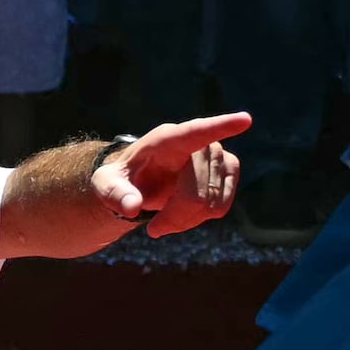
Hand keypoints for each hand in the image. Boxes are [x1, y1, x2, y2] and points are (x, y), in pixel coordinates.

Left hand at [97, 112, 250, 237]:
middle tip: (153, 229)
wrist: (138, 182)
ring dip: (187, 220)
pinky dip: (201, 219)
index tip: (245, 120)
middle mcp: (197, 143)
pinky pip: (222, 206)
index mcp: (166, 139)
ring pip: (212, 202)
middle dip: (175, 217)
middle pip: (198, 191)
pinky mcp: (227, 171)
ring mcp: (217, 155)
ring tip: (165, 221)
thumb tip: (132, 206)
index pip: (196, 132)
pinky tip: (184, 215)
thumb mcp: (105, 185)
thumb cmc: (121, 179)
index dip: (220, 127)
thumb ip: (114, 194)